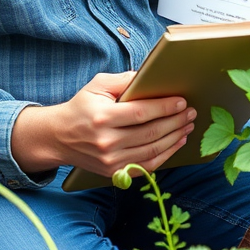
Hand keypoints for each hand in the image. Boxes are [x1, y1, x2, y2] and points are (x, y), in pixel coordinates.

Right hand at [11, 72, 195, 176]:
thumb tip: (149, 77)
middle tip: (190, 112)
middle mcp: (107, 141)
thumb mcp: (97, 85)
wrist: (59, 137)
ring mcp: (111, 161)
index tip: (181, 101)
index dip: (165, 107)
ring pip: (153, 151)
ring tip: (188, 126)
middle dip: (176, 122)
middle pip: (151, 133)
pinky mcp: (114, 172)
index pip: (142, 113)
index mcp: (102, 117)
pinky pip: (147, 166)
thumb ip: (123, 81)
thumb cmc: (81, 107)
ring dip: (175, 138)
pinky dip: (166, 154)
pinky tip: (176, 142)